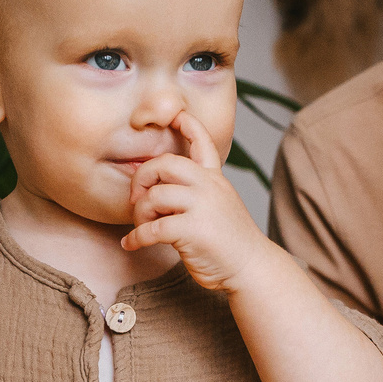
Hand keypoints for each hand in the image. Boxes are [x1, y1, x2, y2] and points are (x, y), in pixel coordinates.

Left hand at [122, 111, 278, 294]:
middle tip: (137, 199)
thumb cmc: (230, 242)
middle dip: (142, 178)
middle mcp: (209, 186)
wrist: (251, 267)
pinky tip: (132, 244)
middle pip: (163, 164)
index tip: (175, 114)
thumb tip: (159, 191)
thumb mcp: (220, 205)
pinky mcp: (192, 229)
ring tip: (141, 227)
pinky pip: (151, 229)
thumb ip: (198, 192)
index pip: (203, 142)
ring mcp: (202, 206)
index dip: (187, 125)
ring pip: (154, 196)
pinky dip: (136, 237)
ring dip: (139, 213)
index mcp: (215, 178)